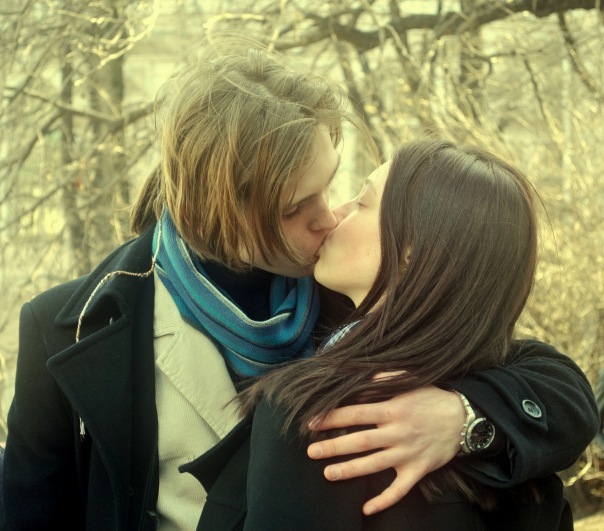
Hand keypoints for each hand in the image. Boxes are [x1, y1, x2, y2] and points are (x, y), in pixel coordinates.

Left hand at [307, 384, 464, 514]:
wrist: (463, 418)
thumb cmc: (432, 397)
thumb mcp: (409, 381)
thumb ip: (384, 378)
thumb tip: (362, 376)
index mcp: (392, 409)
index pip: (355, 414)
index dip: (332, 418)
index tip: (311, 423)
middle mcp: (397, 432)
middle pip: (360, 441)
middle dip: (334, 447)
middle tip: (311, 452)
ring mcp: (407, 453)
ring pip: (374, 465)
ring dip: (350, 470)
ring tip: (328, 474)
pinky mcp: (417, 470)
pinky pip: (399, 489)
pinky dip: (383, 501)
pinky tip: (365, 508)